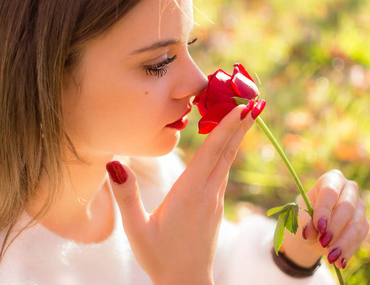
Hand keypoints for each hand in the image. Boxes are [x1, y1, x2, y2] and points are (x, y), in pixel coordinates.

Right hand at [107, 104, 256, 283]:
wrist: (187, 283)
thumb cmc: (160, 258)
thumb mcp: (137, 230)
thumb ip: (126, 197)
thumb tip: (115, 164)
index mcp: (190, 194)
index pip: (212, 153)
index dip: (227, 128)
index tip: (243, 107)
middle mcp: (208, 194)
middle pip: (227, 153)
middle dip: (240, 125)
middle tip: (254, 101)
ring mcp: (215, 201)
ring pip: (228, 162)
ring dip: (236, 137)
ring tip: (245, 116)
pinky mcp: (216, 207)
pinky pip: (224, 173)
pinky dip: (228, 154)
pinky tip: (227, 147)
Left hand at [282, 170, 369, 268]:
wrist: (314, 229)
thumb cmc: (305, 217)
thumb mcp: (300, 219)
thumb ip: (305, 222)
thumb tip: (309, 232)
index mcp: (330, 180)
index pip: (330, 191)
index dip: (325, 209)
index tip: (319, 226)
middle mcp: (349, 189)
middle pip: (347, 206)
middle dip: (335, 226)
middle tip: (323, 242)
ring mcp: (359, 206)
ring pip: (356, 224)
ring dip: (343, 242)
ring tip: (330, 257)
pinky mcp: (364, 223)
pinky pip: (360, 237)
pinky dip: (348, 250)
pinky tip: (339, 261)